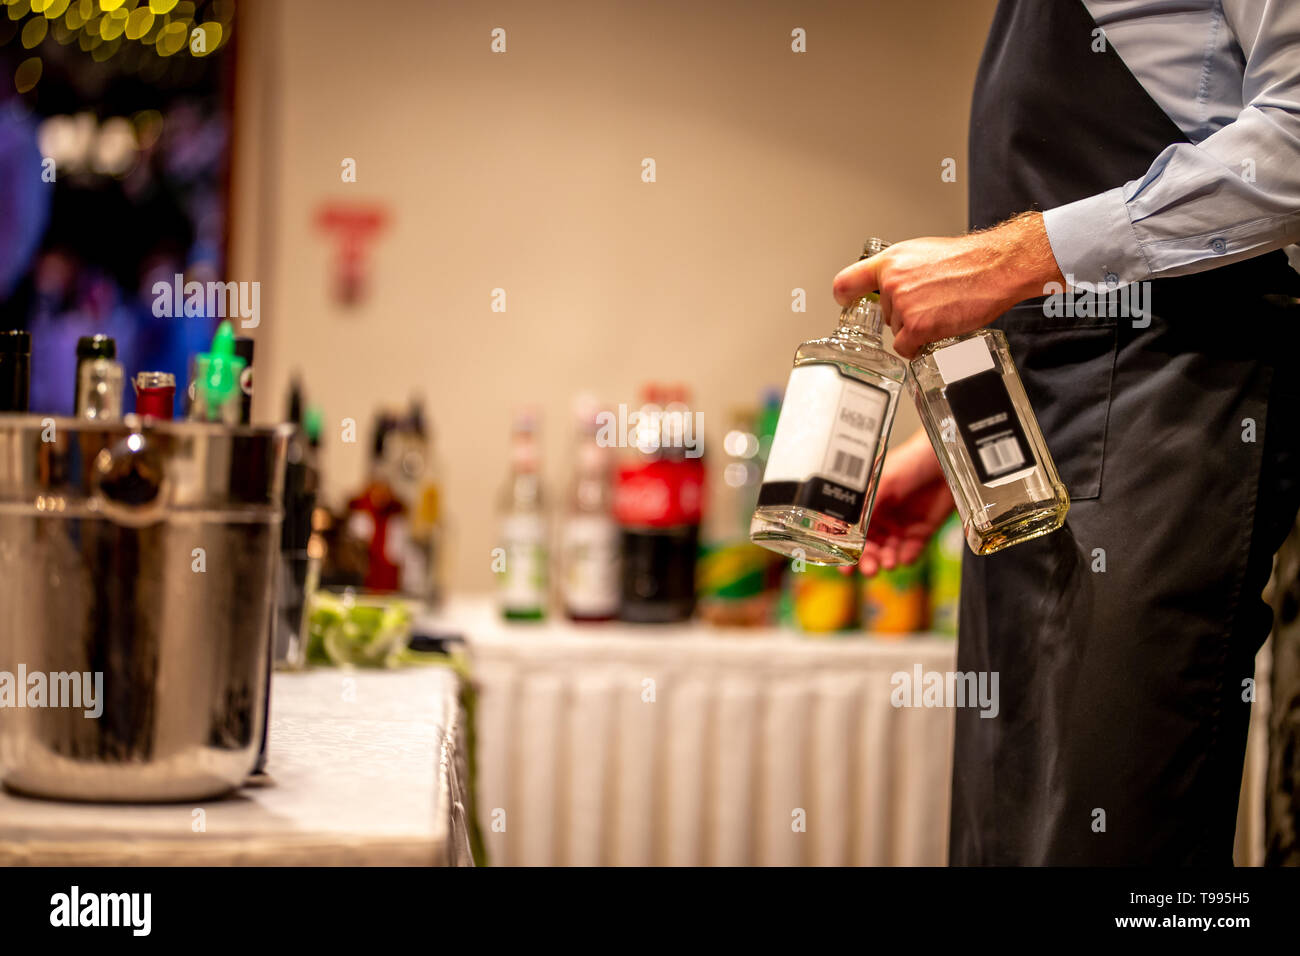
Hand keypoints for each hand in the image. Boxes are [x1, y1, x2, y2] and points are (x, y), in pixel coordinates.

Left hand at [832, 212, 1064, 358]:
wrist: (995, 267)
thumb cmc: (967, 260)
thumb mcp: (923, 253)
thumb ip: (901, 270)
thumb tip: (891, 285)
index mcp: (890, 262)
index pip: (847, 282)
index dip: (846, 297)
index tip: (847, 303)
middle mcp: (892, 283)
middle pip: (883, 313)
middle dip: (902, 314)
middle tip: (930, 304)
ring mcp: (903, 305)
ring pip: (897, 331)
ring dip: (915, 329)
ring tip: (940, 312)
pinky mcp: (917, 326)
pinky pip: (906, 348)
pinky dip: (918, 347)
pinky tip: (934, 335)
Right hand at [854, 430, 954, 575]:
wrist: (944, 460)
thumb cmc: (912, 461)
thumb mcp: (885, 480)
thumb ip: (868, 503)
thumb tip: (849, 525)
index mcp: (866, 504)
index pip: (851, 532)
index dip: (845, 548)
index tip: (843, 563)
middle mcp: (881, 517)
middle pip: (868, 547)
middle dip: (867, 560)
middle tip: (868, 569)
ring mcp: (900, 526)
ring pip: (888, 552)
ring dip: (886, 560)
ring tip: (889, 563)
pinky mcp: (921, 532)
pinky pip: (911, 551)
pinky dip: (907, 557)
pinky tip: (904, 558)